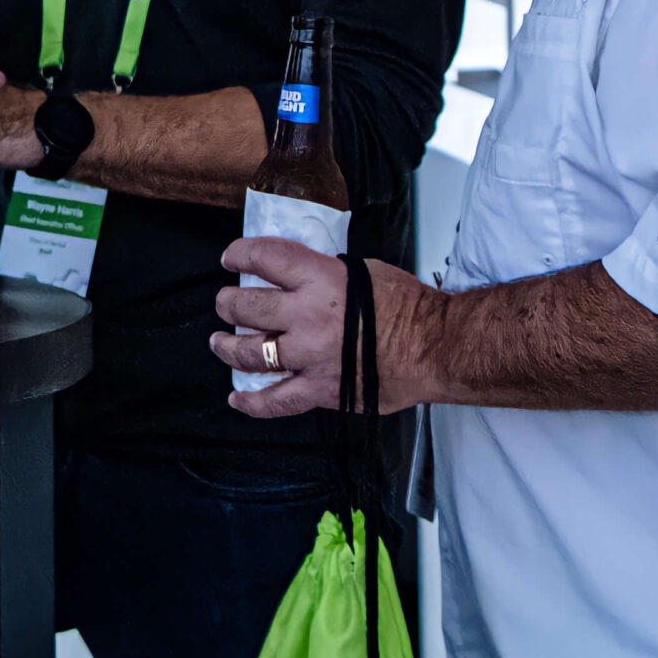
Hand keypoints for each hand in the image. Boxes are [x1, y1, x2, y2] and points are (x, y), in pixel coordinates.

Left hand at [210, 237, 434, 417]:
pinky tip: (238, 398)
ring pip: (250, 353)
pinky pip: (276, 401)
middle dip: (228, 304)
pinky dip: (253, 403)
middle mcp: (307, 316)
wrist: (436, 348)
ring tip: (221, 343)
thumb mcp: (362, 270)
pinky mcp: (320, 390)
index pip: (263, 257)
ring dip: (227, 348)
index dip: (239, 255)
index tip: (231, 259)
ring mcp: (310, 356)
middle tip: (227, 305)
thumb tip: (301, 276)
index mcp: (319, 279)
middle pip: (245, 307)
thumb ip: (324, 273)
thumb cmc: (408, 306)